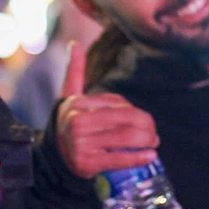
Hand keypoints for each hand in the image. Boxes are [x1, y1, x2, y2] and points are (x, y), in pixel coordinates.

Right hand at [55, 42, 158, 178]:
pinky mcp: (86, 164)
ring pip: (125, 139)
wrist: (54, 156)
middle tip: (154, 133)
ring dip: (146, 141)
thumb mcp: (69, 96)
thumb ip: (75, 70)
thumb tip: (74, 44)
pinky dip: (138, 158)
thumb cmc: (70, 122)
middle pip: (124, 121)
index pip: (117, 104)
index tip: (146, 120)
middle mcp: (77, 123)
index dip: (136, 112)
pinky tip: (150, 156)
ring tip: (153, 143)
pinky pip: (119, 160)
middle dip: (146, 127)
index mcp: (76, 104)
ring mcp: (80, 145)